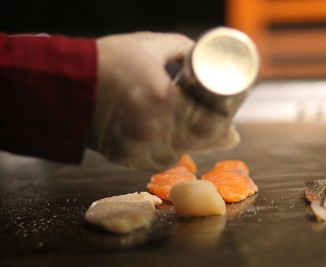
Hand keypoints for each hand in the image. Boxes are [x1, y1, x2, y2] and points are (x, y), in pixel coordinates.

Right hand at [91, 32, 239, 170]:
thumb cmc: (107, 61)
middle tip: (225, 130)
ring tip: (199, 133)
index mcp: (162, 99)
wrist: (66, 85)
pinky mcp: (127, 157)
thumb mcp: (149, 45)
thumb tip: (200, 56)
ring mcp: (139, 147)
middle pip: (201, 142)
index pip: (211, 122)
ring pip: (181, 154)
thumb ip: (180, 49)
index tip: (231, 123)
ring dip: (194, 145)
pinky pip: (159, 162)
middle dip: (216, 136)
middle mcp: (154, 129)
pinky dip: (171, 153)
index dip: (226, 124)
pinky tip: (173, 142)